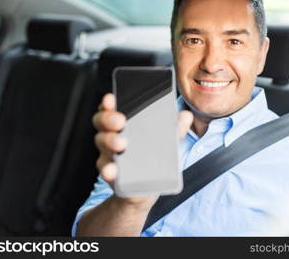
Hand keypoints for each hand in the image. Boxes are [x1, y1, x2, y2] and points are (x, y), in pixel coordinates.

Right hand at [92, 93, 192, 209]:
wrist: (147, 189)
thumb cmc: (154, 160)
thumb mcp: (167, 143)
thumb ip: (174, 129)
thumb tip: (187, 115)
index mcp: (126, 124)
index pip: (113, 108)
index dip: (109, 102)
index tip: (111, 98)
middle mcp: (113, 136)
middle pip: (102, 121)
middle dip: (109, 118)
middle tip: (121, 121)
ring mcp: (109, 154)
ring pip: (101, 143)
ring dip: (109, 140)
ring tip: (121, 144)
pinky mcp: (110, 173)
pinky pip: (105, 169)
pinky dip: (108, 169)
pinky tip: (113, 170)